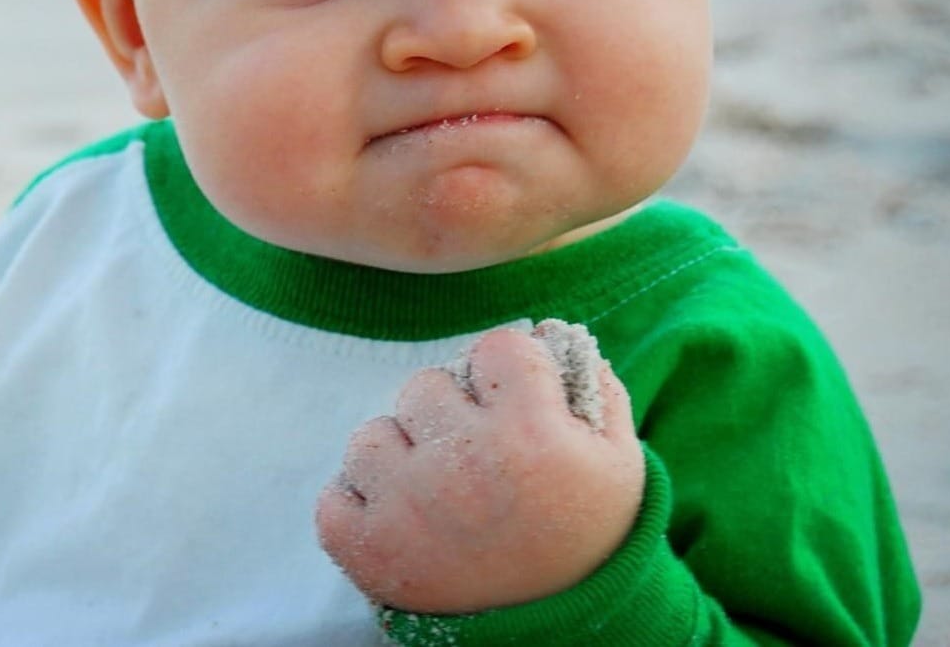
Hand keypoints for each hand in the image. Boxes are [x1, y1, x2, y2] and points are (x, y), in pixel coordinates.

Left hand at [315, 323, 643, 614]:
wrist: (567, 633)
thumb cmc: (589, 535)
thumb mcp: (617, 459)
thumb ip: (591, 384)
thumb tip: (548, 332)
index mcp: (530, 433)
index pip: (497, 346)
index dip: (508, 372)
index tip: (517, 404)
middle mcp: (464, 463)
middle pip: (423, 385)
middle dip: (448, 414)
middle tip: (476, 457)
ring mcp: (410, 506)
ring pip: (371, 435)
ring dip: (398, 457)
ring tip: (435, 492)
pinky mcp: (371, 551)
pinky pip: (332, 499)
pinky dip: (356, 508)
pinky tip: (398, 521)